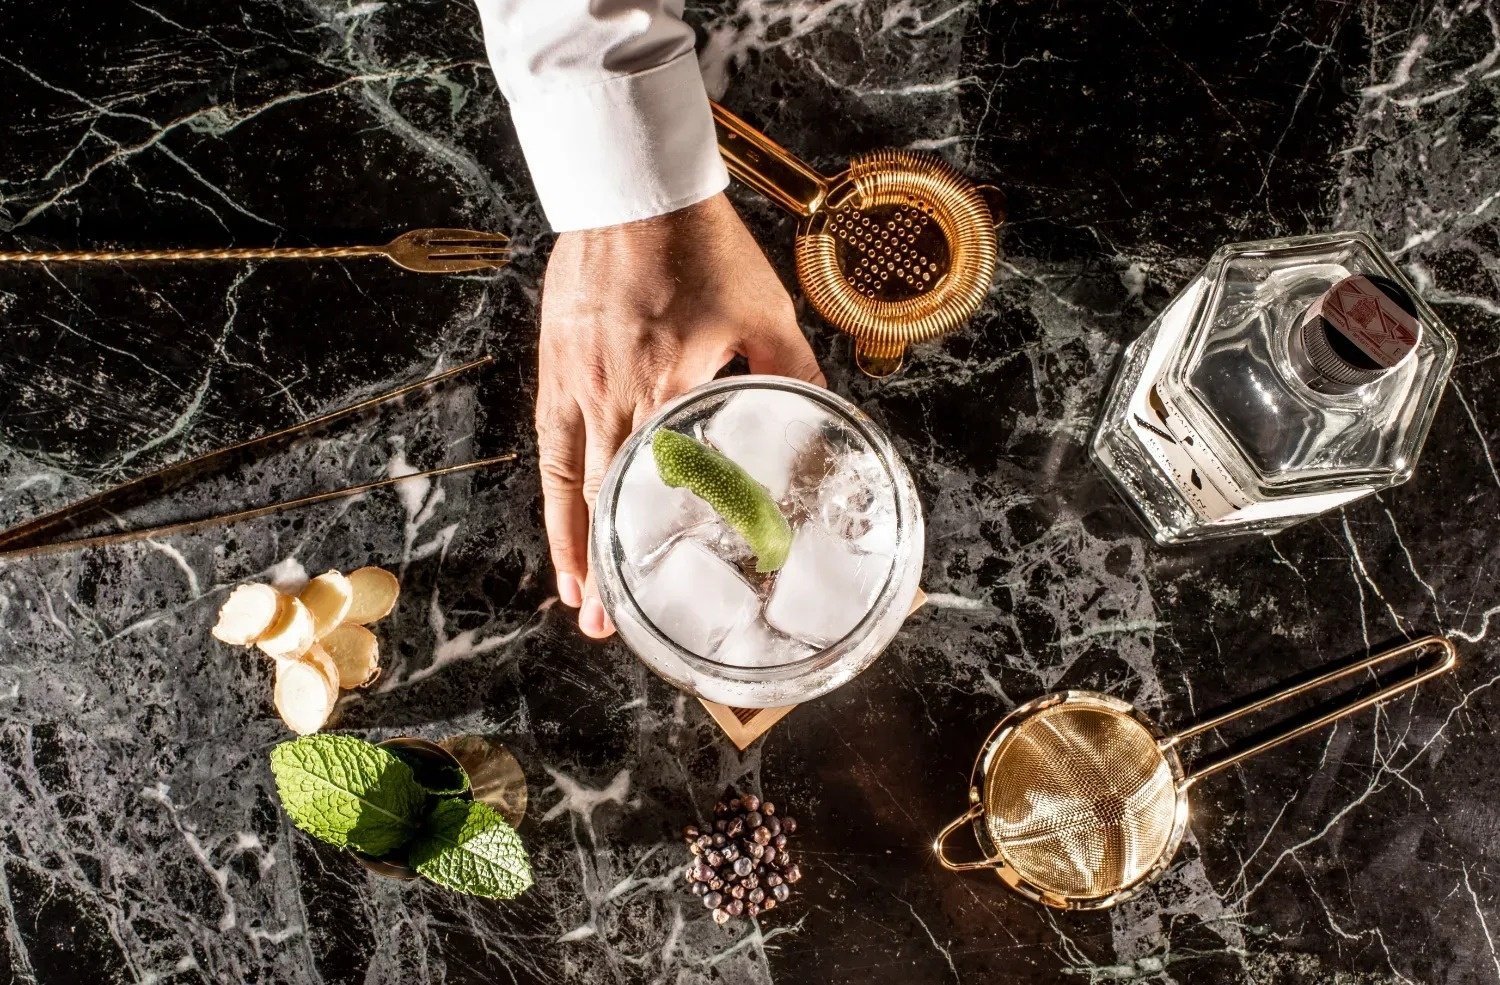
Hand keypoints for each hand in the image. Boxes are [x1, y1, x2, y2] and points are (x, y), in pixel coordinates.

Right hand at [535, 192, 823, 638]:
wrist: (632, 193)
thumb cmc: (701, 248)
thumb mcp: (765, 311)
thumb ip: (796, 372)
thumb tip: (829, 418)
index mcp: (668, 386)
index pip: (668, 485)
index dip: (668, 543)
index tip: (678, 589)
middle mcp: (614, 395)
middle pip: (609, 500)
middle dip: (612, 571)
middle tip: (614, 630)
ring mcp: (577, 384)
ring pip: (570, 482)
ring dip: (572, 546)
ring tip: (578, 600)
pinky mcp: (555, 368)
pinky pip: (549, 444)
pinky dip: (554, 491)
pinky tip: (559, 520)